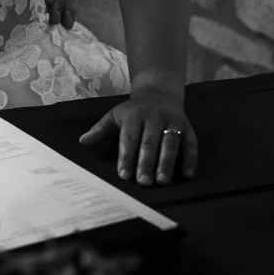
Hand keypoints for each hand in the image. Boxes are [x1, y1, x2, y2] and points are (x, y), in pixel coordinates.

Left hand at [78, 89, 196, 185]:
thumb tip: (82, 141)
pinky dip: (190, 158)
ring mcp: (173, 121)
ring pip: (171, 143)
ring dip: (167, 162)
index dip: (126, 156)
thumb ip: (100, 129)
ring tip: (162, 180)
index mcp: (134, 115)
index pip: (129, 138)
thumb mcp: (114, 115)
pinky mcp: (188, 127)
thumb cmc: (133, 111)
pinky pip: (191, 143)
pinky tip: (187, 174)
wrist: (159, 93)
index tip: (123, 174)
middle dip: (146, 163)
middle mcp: (154, 117)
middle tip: (143, 182)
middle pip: (150, 142)